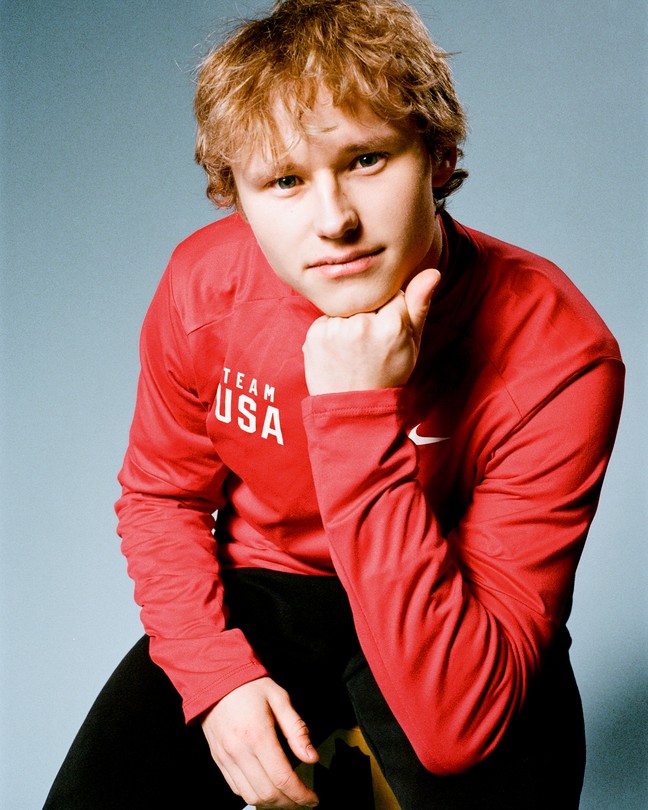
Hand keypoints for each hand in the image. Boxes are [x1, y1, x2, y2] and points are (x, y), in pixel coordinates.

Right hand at [201, 677, 319, 807]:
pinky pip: (236, 788)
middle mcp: (240, 751)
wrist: (215, 678)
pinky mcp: (219, 760)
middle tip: (303, 799)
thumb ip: (297, 729)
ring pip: (251, 796)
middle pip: (268, 793)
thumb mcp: (280, 698)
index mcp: (258, 735)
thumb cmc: (249, 686)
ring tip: (287, 797)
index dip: (301, 794)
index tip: (313, 799)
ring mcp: (226, 758)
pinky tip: (266, 787)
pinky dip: (253, 794)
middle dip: (290, 802)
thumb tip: (311, 756)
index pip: (283, 778)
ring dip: (271, 803)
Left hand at [303, 268, 439, 394]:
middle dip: (368, 315)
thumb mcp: (412, 343)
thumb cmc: (387, 375)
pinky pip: (326, 319)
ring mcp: (336, 330)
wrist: (355, 409)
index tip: (387, 335)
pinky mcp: (315, 334)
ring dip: (348, 322)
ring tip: (353, 351)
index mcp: (392, 325)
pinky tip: (338, 352)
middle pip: (367, 299)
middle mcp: (363, 324)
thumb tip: (433, 271)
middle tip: (369, 346)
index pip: (392, 294)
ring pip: (346, 308)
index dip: (390, 312)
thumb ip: (420, 305)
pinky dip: (330, 331)